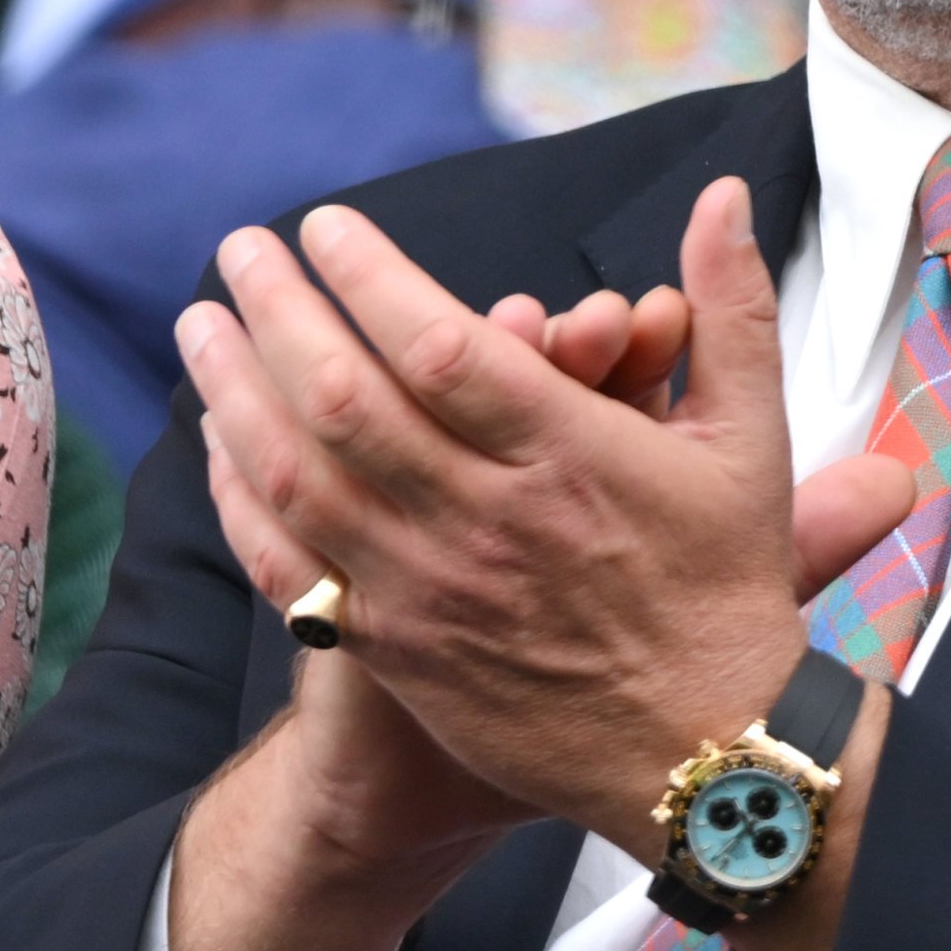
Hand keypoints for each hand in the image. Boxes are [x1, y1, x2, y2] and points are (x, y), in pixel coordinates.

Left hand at [176, 178, 907, 844]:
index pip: (440, 345)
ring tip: (198, 325)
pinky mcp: (398, 650)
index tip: (326, 226)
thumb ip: (732, 307)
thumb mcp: (752, 441)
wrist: (708, 757)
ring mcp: (431, 591)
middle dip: (279, 310)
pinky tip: (217, 444)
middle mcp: (489, 520)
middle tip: (240, 250)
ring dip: (234, 392)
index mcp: (570, 455)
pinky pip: (292, 569)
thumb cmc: (725, 588)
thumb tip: (724, 193)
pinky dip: (242, 500)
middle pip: (346, 399)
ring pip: (300, 479)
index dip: (370, 277)